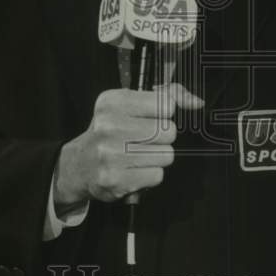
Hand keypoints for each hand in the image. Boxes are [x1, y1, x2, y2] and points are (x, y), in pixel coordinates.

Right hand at [52, 83, 202, 212]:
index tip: (151, 118)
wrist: (79, 165)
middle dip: (163, 138)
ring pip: (166, 155)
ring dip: (158, 158)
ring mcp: (110, 154)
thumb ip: (168, 96)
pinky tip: (134, 169)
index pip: (166, 104)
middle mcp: (108, 125)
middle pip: (168, 132)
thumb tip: (196, 103)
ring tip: (138, 155)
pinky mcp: (114, 180)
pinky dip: (150, 174)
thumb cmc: (111, 131)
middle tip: (144, 140)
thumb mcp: (132, 104)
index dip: (164, 114)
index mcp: (113, 102)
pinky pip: (157, 175)